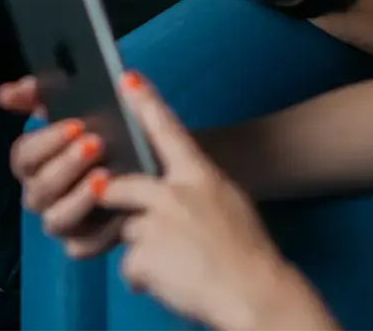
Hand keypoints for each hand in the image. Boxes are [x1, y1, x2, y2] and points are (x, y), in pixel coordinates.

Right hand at [0, 76, 122, 257]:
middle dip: (66, 166)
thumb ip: (39, 94)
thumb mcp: (75, 104)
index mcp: (34, 162)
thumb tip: (3, 94)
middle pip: (39, 189)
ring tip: (105, 176)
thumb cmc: (102, 129)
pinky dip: (103, 231)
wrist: (142, 163)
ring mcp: (63, 222)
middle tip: (95, 145)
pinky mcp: (86, 243)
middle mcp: (42, 195)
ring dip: (79, 199)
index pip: (23, 156)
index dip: (46, 141)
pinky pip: (86, 247)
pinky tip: (122, 208)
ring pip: (56, 220)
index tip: (75, 125)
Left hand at [98, 74, 320, 330]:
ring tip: (175, 263)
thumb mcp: (228, 200)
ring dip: (143, 248)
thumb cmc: (247, 251)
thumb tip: (169, 184)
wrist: (257, 295)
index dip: (144, 101)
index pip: (166, 130)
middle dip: (115, 198)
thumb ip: (195, 186)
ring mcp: (157, 224)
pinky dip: (144, 278)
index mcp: (199, 175)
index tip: (126, 78)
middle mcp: (174, 193)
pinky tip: (171, 282)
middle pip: (122, 185)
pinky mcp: (145, 257)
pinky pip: (129, 267)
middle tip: (131, 213)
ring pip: (127, 231)